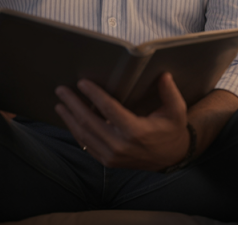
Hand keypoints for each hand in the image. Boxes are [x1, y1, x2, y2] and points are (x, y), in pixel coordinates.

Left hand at [54, 72, 190, 170]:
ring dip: (69, 118)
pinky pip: (87, 145)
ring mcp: (112, 156)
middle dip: (73, 104)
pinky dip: (76, 131)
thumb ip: (170, 92)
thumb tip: (163, 75)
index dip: (93, 94)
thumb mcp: (177, 111)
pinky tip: (70, 120)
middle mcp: (120, 145)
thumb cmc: (172, 130)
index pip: (108, 108)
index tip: (82, 83)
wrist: (170, 158)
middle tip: (62, 90)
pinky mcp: (108, 161)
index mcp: (135, 131)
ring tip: (60, 103)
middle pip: (89, 122)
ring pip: (84, 135)